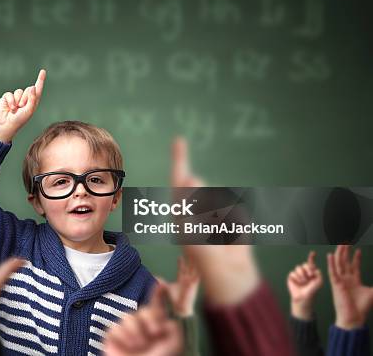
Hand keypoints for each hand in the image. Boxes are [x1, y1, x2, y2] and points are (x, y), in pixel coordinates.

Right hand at [0, 69, 45, 142]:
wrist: (6, 125)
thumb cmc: (19, 120)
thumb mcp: (29, 110)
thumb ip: (32, 99)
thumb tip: (32, 86)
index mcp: (33, 102)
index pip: (37, 89)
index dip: (40, 80)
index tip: (43, 71)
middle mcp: (25, 98)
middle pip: (29, 89)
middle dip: (26, 98)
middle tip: (22, 107)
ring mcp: (16, 98)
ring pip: (19, 91)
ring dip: (18, 101)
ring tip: (16, 109)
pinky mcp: (7, 97)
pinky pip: (10, 94)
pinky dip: (11, 101)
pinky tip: (10, 108)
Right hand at [103, 281, 182, 355]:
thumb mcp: (173, 343)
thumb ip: (174, 326)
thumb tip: (168, 314)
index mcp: (157, 327)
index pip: (157, 307)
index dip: (159, 293)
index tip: (162, 282)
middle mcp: (142, 327)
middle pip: (143, 310)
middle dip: (150, 317)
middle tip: (156, 331)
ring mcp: (127, 331)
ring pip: (128, 317)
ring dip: (136, 330)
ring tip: (140, 345)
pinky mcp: (112, 337)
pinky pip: (115, 327)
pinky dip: (123, 337)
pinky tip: (128, 347)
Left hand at [165, 256, 199, 316]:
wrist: (180, 307)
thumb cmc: (174, 299)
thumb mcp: (168, 288)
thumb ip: (163, 282)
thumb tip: (156, 278)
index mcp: (181, 280)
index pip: (181, 269)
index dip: (181, 263)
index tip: (180, 257)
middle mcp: (187, 280)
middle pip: (189, 268)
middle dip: (190, 261)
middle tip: (190, 255)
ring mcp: (191, 282)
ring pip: (194, 271)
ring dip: (195, 264)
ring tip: (197, 258)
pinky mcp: (194, 285)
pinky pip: (198, 277)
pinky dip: (199, 271)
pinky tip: (200, 266)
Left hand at [172, 137, 258, 304]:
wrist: (229, 273)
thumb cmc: (206, 256)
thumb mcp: (191, 229)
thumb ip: (190, 201)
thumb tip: (191, 175)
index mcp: (183, 210)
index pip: (179, 181)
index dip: (180, 160)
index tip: (179, 140)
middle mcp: (198, 207)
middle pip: (201, 190)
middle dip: (204, 202)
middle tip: (205, 223)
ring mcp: (217, 210)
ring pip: (219, 199)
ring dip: (220, 216)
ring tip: (218, 235)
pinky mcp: (234, 215)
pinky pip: (234, 209)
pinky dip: (233, 222)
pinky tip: (230, 235)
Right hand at [287, 251, 322, 319]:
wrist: (304, 298)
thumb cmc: (312, 291)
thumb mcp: (319, 282)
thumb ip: (319, 274)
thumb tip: (315, 268)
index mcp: (311, 272)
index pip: (311, 263)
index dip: (311, 257)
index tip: (313, 253)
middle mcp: (304, 272)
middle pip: (304, 264)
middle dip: (307, 269)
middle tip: (310, 276)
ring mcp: (297, 274)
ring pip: (298, 268)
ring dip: (302, 275)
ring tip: (304, 282)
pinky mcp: (291, 276)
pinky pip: (293, 273)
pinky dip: (296, 278)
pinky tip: (298, 283)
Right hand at [328, 245, 372, 329]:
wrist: (354, 317)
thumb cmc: (362, 307)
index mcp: (354, 281)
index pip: (354, 266)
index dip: (356, 258)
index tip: (358, 249)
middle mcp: (346, 279)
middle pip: (345, 262)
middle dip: (346, 252)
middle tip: (346, 241)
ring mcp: (340, 280)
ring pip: (339, 264)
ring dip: (340, 254)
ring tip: (341, 243)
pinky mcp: (336, 284)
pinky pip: (332, 271)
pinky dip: (331, 263)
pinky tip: (330, 255)